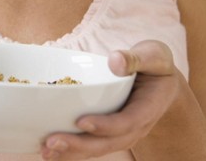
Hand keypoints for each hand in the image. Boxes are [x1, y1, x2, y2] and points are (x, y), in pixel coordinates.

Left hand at [40, 40, 178, 159]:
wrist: (161, 78)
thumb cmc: (155, 63)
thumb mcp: (153, 55)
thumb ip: (136, 58)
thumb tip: (115, 61)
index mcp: (148, 108)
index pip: (127, 122)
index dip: (105, 125)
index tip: (81, 122)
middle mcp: (136, 126)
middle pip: (109, 142)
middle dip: (80, 145)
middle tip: (52, 142)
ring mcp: (123, 132)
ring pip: (98, 148)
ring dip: (71, 152)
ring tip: (45, 151)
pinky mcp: (110, 131)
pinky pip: (91, 144)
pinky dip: (71, 150)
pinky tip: (48, 149)